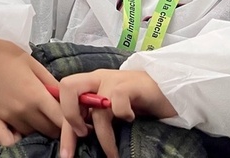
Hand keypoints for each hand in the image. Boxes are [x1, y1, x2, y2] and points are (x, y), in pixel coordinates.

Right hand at [0, 29, 62, 145]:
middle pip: (49, 130)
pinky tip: (19, 132)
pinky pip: (5, 140)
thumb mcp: (32, 62)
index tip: (75, 121)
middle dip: (56, 125)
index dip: (71, 122)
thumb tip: (67, 99)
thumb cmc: (5, 52)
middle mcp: (23, 109)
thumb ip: (51, 83)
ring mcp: (6, 116)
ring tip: (37, 118)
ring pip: (30, 134)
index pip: (62, 119)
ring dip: (37, 129)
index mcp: (36, 94)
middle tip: (54, 116)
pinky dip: (15, 140)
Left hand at [57, 69, 175, 157]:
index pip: (63, 96)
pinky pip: (118, 99)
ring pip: (97, 105)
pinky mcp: (132, 85)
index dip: (62, 122)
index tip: (67, 149)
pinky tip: (130, 120)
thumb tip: (79, 138)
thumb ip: (94, 116)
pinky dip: (122, 114)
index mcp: (88, 84)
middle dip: (70, 116)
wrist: (168, 88)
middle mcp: (97, 79)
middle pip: (68, 86)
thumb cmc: (138, 102)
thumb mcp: (110, 109)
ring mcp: (114, 80)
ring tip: (112, 153)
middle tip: (82, 137)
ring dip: (103, 135)